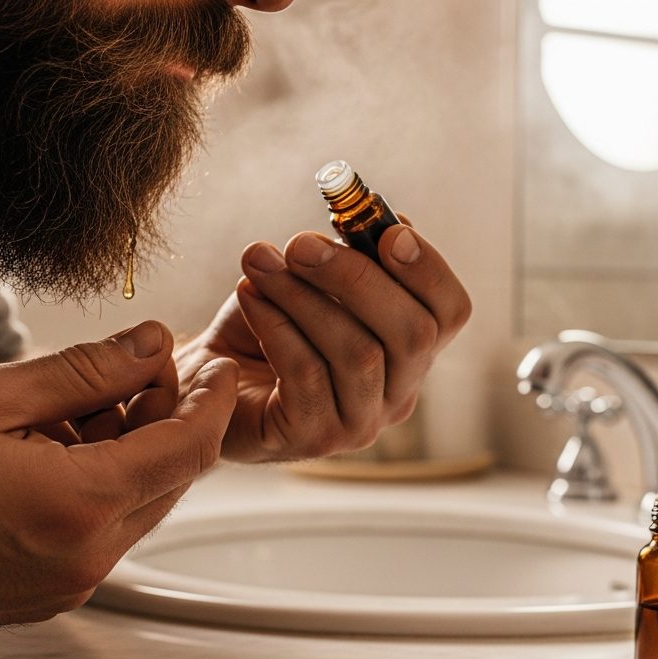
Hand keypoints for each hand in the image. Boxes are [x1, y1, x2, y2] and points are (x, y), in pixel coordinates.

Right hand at [0, 322, 237, 645]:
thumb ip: (84, 369)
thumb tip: (150, 341)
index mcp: (81, 505)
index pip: (190, 447)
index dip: (213, 399)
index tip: (218, 365)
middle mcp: (89, 555)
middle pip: (172, 476)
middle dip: (173, 416)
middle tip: (148, 367)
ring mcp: (72, 583)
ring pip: (142, 503)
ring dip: (136, 448)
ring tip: (90, 400)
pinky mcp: (51, 594)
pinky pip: (107, 529)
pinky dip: (105, 483)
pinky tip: (63, 446)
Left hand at [178, 223, 470, 461]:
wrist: (207, 379)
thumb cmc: (268, 323)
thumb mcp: (313, 280)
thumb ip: (351, 254)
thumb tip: (381, 219)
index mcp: (412, 351)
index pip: (450, 312)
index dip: (429, 270)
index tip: (389, 231)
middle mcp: (399, 394)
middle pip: (411, 334)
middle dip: (356, 278)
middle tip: (301, 242)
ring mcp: (359, 424)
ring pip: (358, 354)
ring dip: (304, 297)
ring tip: (259, 261)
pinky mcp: (311, 439)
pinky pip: (307, 375)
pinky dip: (277, 325)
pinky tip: (248, 295)